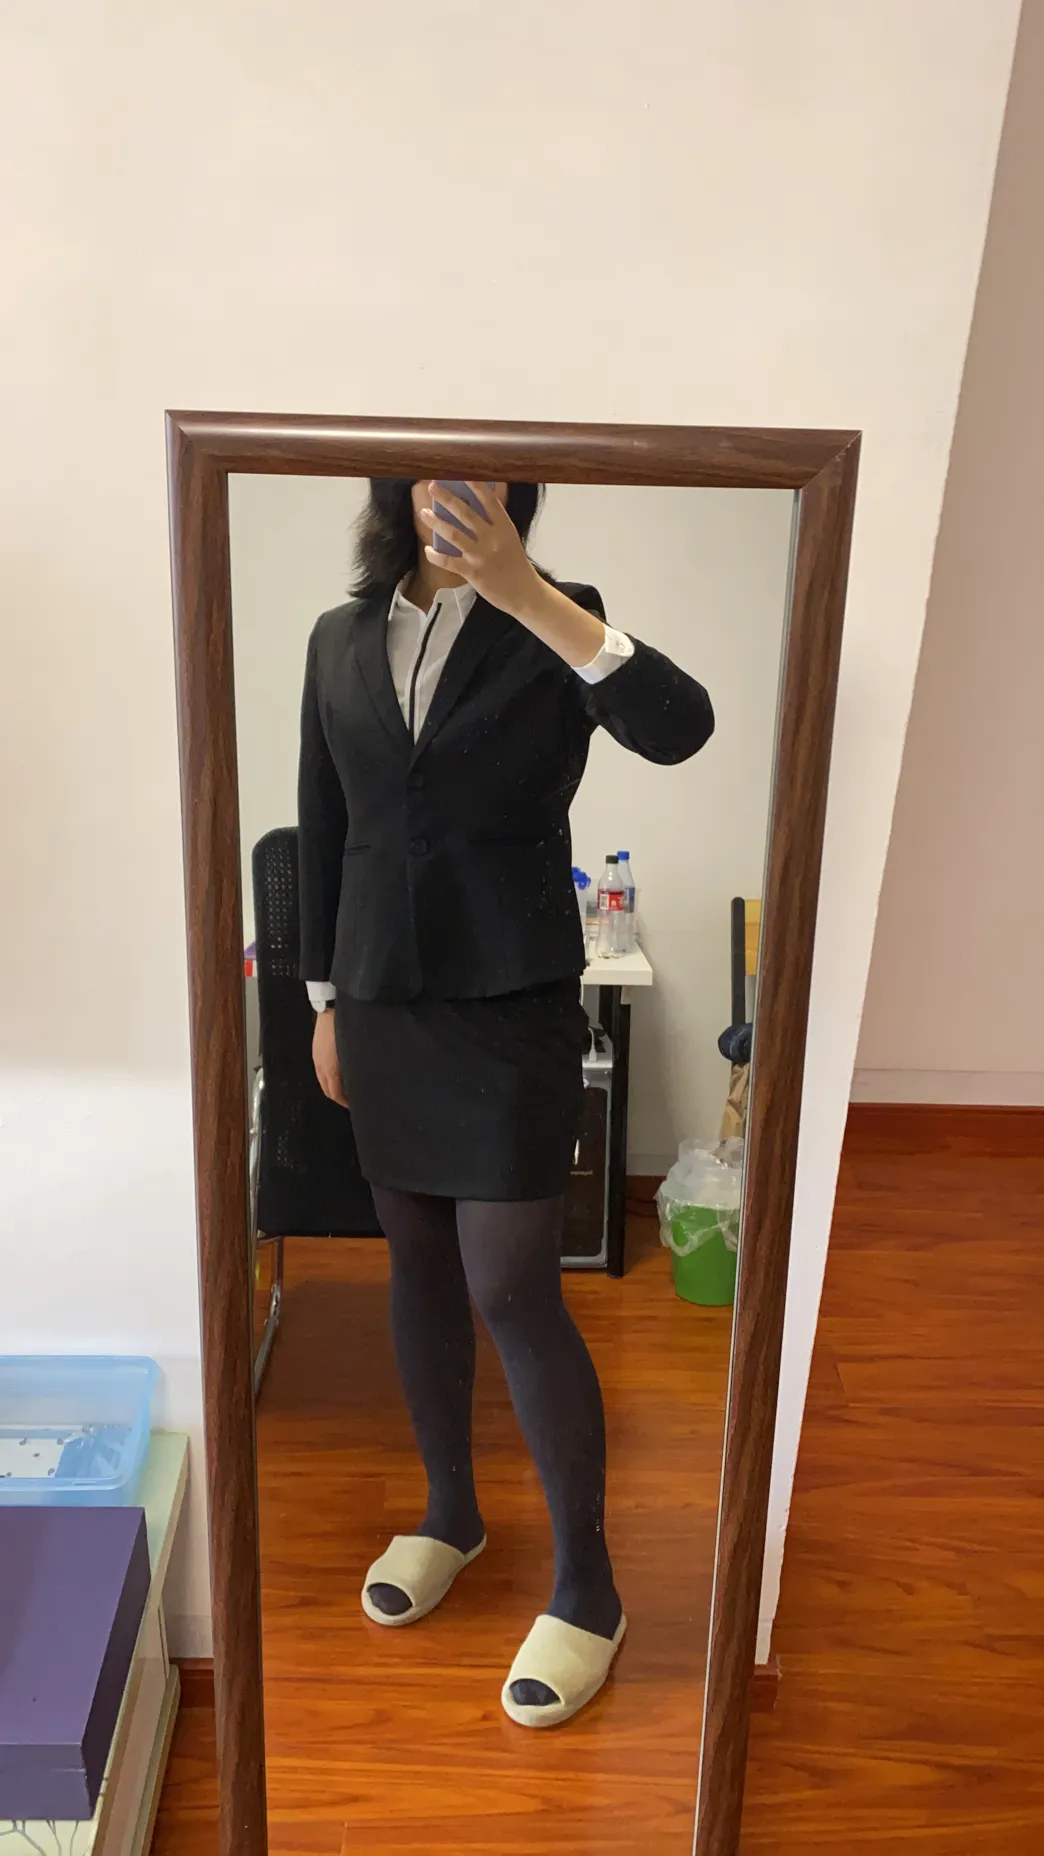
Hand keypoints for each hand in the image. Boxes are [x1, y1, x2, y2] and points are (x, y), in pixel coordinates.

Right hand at [312, 1008, 348, 1107]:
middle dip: (338, 1098)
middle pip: (328, 1091)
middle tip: (349, 1100)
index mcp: (331, 1070)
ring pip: (323, 1081)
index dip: (344, 1102)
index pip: (335, 1094)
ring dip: (332, 1088)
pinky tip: (337, 1073)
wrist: (330, 1009)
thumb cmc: (344, 1029)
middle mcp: (321, 1067)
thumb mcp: (352, 1052)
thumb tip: (361, 1078)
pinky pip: (320, 1071)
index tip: (353, 1105)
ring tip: (344, 1089)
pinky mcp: (316, 1051)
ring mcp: (317, 1059)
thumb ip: (355, 1067)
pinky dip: (328, 1077)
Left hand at [420, 482, 539, 615]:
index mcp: (504, 527)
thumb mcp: (509, 538)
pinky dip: (436, 555)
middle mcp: (492, 538)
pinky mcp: (472, 572)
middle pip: (466, 514)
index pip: (489, 501)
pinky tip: (428, 550)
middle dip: (447, 499)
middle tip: (432, 486)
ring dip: (436, 522)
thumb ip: (494, 523)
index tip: (460, 474)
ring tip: (424, 513)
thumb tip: (474, 505)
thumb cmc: (515, 563)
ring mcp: (481, 556)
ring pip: (454, 534)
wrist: (523, 593)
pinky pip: (448, 562)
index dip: (474, 486)